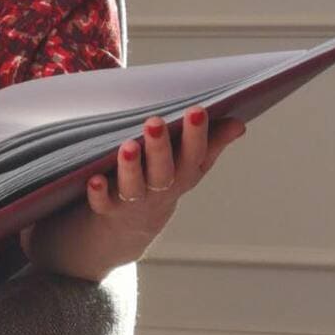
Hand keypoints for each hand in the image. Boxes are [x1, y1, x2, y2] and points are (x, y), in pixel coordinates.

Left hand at [86, 105, 246, 241]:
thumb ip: (212, 143)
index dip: (197, 134)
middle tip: (155, 122)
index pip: (195, 154)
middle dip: (160, 148)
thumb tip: (239, 124)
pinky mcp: (109, 208)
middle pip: (163, 171)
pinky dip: (99, 193)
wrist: (134, 224)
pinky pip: (102, 203)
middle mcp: (161, 188)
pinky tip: (95, 178)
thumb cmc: (166, 178)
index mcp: (185, 174)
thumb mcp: (191, 164)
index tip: (197, 110)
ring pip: (134, 187)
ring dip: (131, 168)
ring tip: (128, 146)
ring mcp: (134, 200)